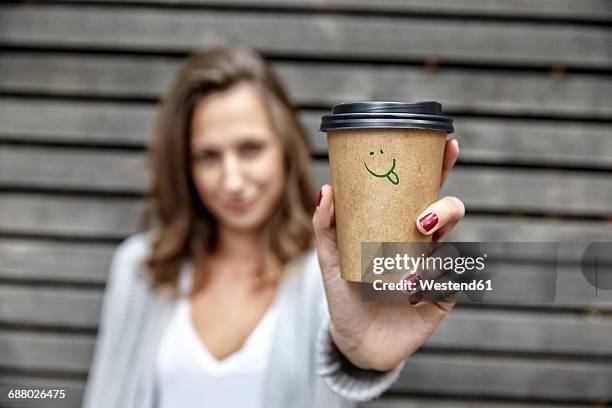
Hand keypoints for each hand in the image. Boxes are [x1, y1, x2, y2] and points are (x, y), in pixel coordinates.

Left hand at [312, 138, 464, 370]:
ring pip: (455, 245)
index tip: (447, 144)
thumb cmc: (344, 294)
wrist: (354, 341)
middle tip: (423, 218)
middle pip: (448, 212)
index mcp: (398, 225)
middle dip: (447, 206)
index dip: (439, 167)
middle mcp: (421, 242)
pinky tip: (412, 293)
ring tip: (412, 268)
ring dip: (438, 249)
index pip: (422, 190)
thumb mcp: (329, 258)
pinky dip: (433, 283)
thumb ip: (326, 226)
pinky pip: (449, 282)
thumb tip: (327, 188)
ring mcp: (434, 269)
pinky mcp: (441, 298)